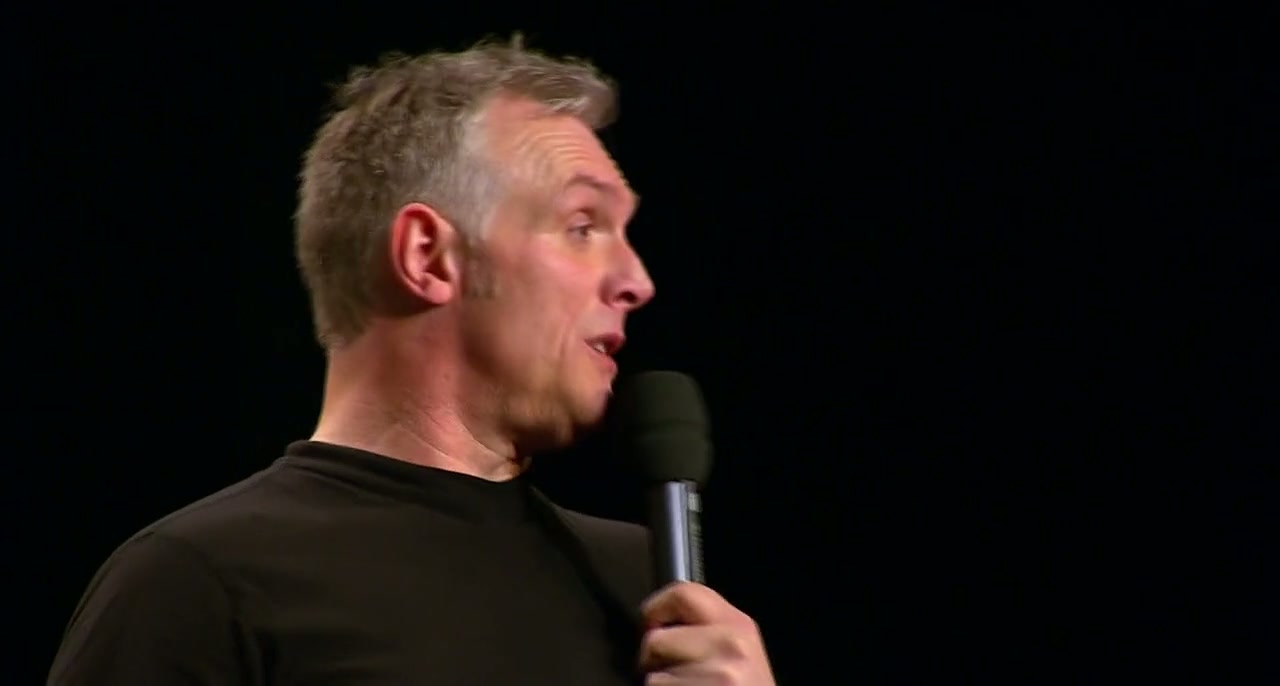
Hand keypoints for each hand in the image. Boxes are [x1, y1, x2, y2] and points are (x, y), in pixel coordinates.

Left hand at [638, 581, 775, 684]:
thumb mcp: (737, 655)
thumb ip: (706, 631)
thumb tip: (655, 622)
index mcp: (741, 627)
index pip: (684, 592)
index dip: (656, 609)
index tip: (652, 626)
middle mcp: (733, 646)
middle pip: (654, 639)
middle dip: (652, 661)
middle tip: (675, 677)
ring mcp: (720, 676)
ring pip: (649, 676)